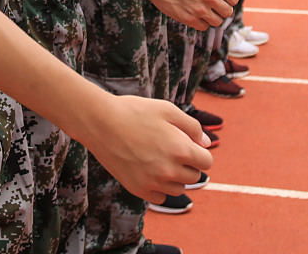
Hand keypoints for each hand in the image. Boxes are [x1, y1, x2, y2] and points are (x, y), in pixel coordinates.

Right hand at [81, 95, 212, 203]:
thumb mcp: (168, 110)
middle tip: (170, 149)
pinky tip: (150, 171)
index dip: (200, 152)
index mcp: (180, 150)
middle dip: (188, 164)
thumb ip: (192, 127)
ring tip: (159, 159)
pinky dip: (159, 187)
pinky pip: (160, 197)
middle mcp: (169, 171)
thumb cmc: (135, 112)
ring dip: (175, 177)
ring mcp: (152, 182)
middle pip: (194, 177)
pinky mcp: (137, 189)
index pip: (207, 162)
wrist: (100, 122)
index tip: (188, 144)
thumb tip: (206, 144)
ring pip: (178, 189)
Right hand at [146, 0, 236, 29]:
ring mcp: (200, 9)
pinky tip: (194, 13)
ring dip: (212, 16)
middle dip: (221, 8)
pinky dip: (201, 22)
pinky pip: (204, 27)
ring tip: (203, 9)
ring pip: (217, 22)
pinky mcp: (189, 19)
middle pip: (227, 12)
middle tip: (211, 4)